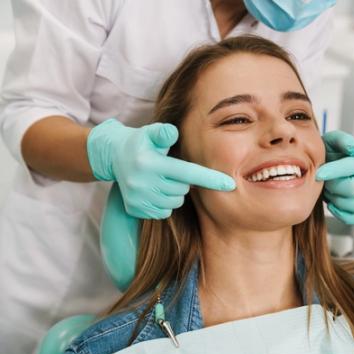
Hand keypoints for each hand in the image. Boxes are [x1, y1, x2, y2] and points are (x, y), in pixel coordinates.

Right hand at [87, 118, 235, 218]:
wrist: (113, 157)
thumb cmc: (141, 142)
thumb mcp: (150, 132)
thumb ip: (163, 132)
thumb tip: (172, 132)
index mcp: (150, 163)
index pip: (187, 173)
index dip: (210, 179)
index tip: (230, 185)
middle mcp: (143, 183)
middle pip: (183, 189)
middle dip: (183, 181)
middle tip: (170, 169)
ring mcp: (138, 199)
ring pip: (175, 202)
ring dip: (174, 192)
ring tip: (161, 179)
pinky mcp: (135, 210)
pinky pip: (163, 212)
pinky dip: (164, 202)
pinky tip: (153, 190)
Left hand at [316, 130, 353, 224]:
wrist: (325, 165)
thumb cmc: (328, 153)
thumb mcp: (331, 140)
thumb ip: (341, 140)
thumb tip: (352, 148)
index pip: (350, 167)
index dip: (333, 171)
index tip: (318, 174)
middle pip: (353, 188)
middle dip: (333, 187)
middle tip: (323, 182)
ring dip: (340, 202)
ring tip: (329, 193)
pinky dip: (344, 215)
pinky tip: (332, 206)